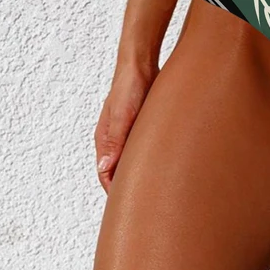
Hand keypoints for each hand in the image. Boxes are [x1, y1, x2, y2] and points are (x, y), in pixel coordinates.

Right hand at [93, 60, 157, 192]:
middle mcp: (114, 138)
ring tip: (157, 185)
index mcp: (105, 139)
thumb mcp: (122, 115)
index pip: (106, 175)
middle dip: (129, 184)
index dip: (115, 192)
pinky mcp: (141, 124)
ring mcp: (128, 131)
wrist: (141, 63)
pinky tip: (164, 160)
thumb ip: (115, 141)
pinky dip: (150, 155)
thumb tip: (105, 169)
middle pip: (119, 169)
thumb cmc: (129, 86)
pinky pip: (143, 146)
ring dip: (141, 170)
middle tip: (147, 200)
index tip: (129, 206)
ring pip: (132, 158)